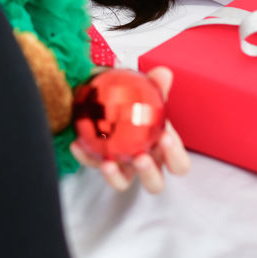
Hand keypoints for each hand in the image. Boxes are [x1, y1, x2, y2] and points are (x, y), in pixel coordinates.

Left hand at [69, 65, 191, 193]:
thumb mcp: (148, 94)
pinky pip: (93, 164)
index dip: (175, 157)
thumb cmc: (139, 106)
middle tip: (141, 158)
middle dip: (149, 174)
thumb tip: (163, 74)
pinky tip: (78, 144)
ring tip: (108, 162)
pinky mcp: (102, 165)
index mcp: (163, 151)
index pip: (179, 164)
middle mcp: (146, 164)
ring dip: (116, 177)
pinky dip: (86, 156)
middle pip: (155, 183)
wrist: (115, 102)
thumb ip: (156, 85)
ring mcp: (124, 168)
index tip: (166, 138)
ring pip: (123, 183)